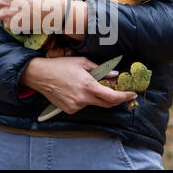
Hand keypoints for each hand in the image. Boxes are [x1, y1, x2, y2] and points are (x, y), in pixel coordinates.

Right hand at [20, 57, 136, 113]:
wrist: (40, 75)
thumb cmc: (60, 66)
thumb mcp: (83, 63)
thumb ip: (101, 70)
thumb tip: (114, 75)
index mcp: (88, 86)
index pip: (112, 97)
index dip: (125, 96)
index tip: (132, 94)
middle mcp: (83, 99)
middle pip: (107, 104)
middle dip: (115, 98)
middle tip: (119, 91)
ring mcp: (76, 106)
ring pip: (94, 103)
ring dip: (96, 96)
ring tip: (86, 84)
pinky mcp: (70, 110)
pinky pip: (83, 105)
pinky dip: (84, 98)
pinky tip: (75, 89)